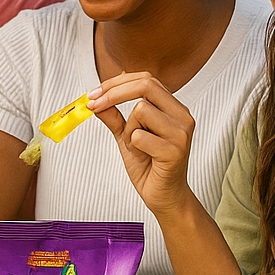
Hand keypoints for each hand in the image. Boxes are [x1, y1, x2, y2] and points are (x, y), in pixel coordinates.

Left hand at [87, 71, 197, 216]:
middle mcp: (181, 115)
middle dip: (114, 93)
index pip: (146, 79)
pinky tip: (144, 157)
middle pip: (146, 86)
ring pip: (140, 111)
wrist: (163, 195)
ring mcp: (181, 132)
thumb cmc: (149, 164)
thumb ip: (114, 117)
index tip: (94, 93)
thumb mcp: (126, 136)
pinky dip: (132, 146)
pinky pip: (139, 136)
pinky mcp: (175, 150)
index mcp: (173, 108)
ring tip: (136, 147)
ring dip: (127, 130)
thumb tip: (95, 100)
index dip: (117, 82)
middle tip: (93, 104)